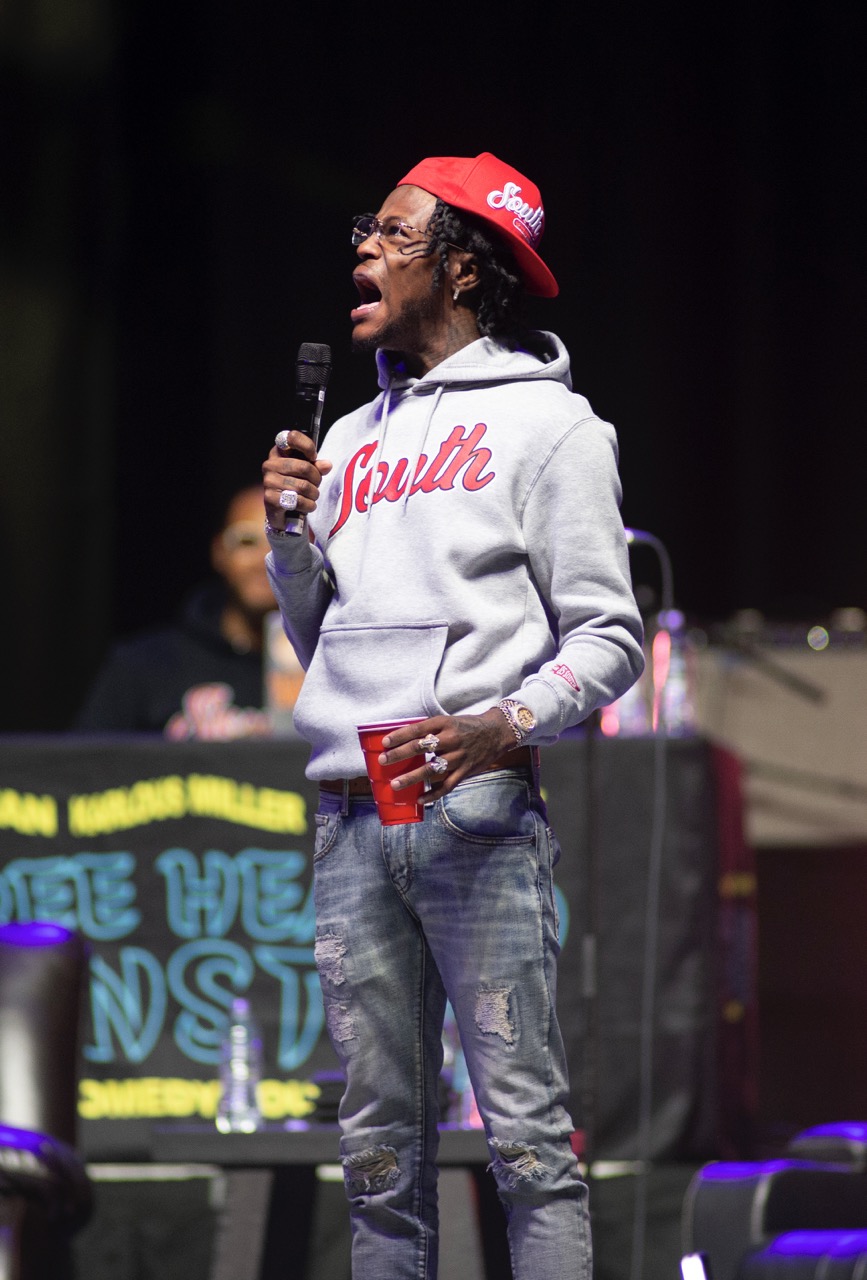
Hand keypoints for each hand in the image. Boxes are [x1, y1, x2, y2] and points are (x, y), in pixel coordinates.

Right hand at [262, 431, 332, 527]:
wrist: (281, 511)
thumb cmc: (295, 486)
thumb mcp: (307, 473)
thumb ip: (317, 466)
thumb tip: (327, 465)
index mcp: (278, 452)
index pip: (291, 437)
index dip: (307, 446)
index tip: (313, 457)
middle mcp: (270, 464)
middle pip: (304, 467)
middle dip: (316, 478)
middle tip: (316, 484)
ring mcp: (268, 481)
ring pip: (303, 486)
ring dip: (314, 494)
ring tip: (313, 496)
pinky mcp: (270, 498)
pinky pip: (298, 500)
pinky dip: (309, 505)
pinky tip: (309, 505)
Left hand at [380, 708, 517, 802]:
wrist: (496, 732)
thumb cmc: (467, 726)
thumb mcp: (449, 721)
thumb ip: (430, 730)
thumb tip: (404, 740)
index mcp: (444, 724)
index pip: (417, 729)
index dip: (399, 736)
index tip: (384, 742)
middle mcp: (451, 739)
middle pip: (421, 747)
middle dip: (399, 755)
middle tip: (383, 760)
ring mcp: (458, 757)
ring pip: (431, 769)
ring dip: (411, 777)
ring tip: (396, 784)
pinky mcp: (465, 771)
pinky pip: (446, 785)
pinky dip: (432, 794)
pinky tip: (420, 799)